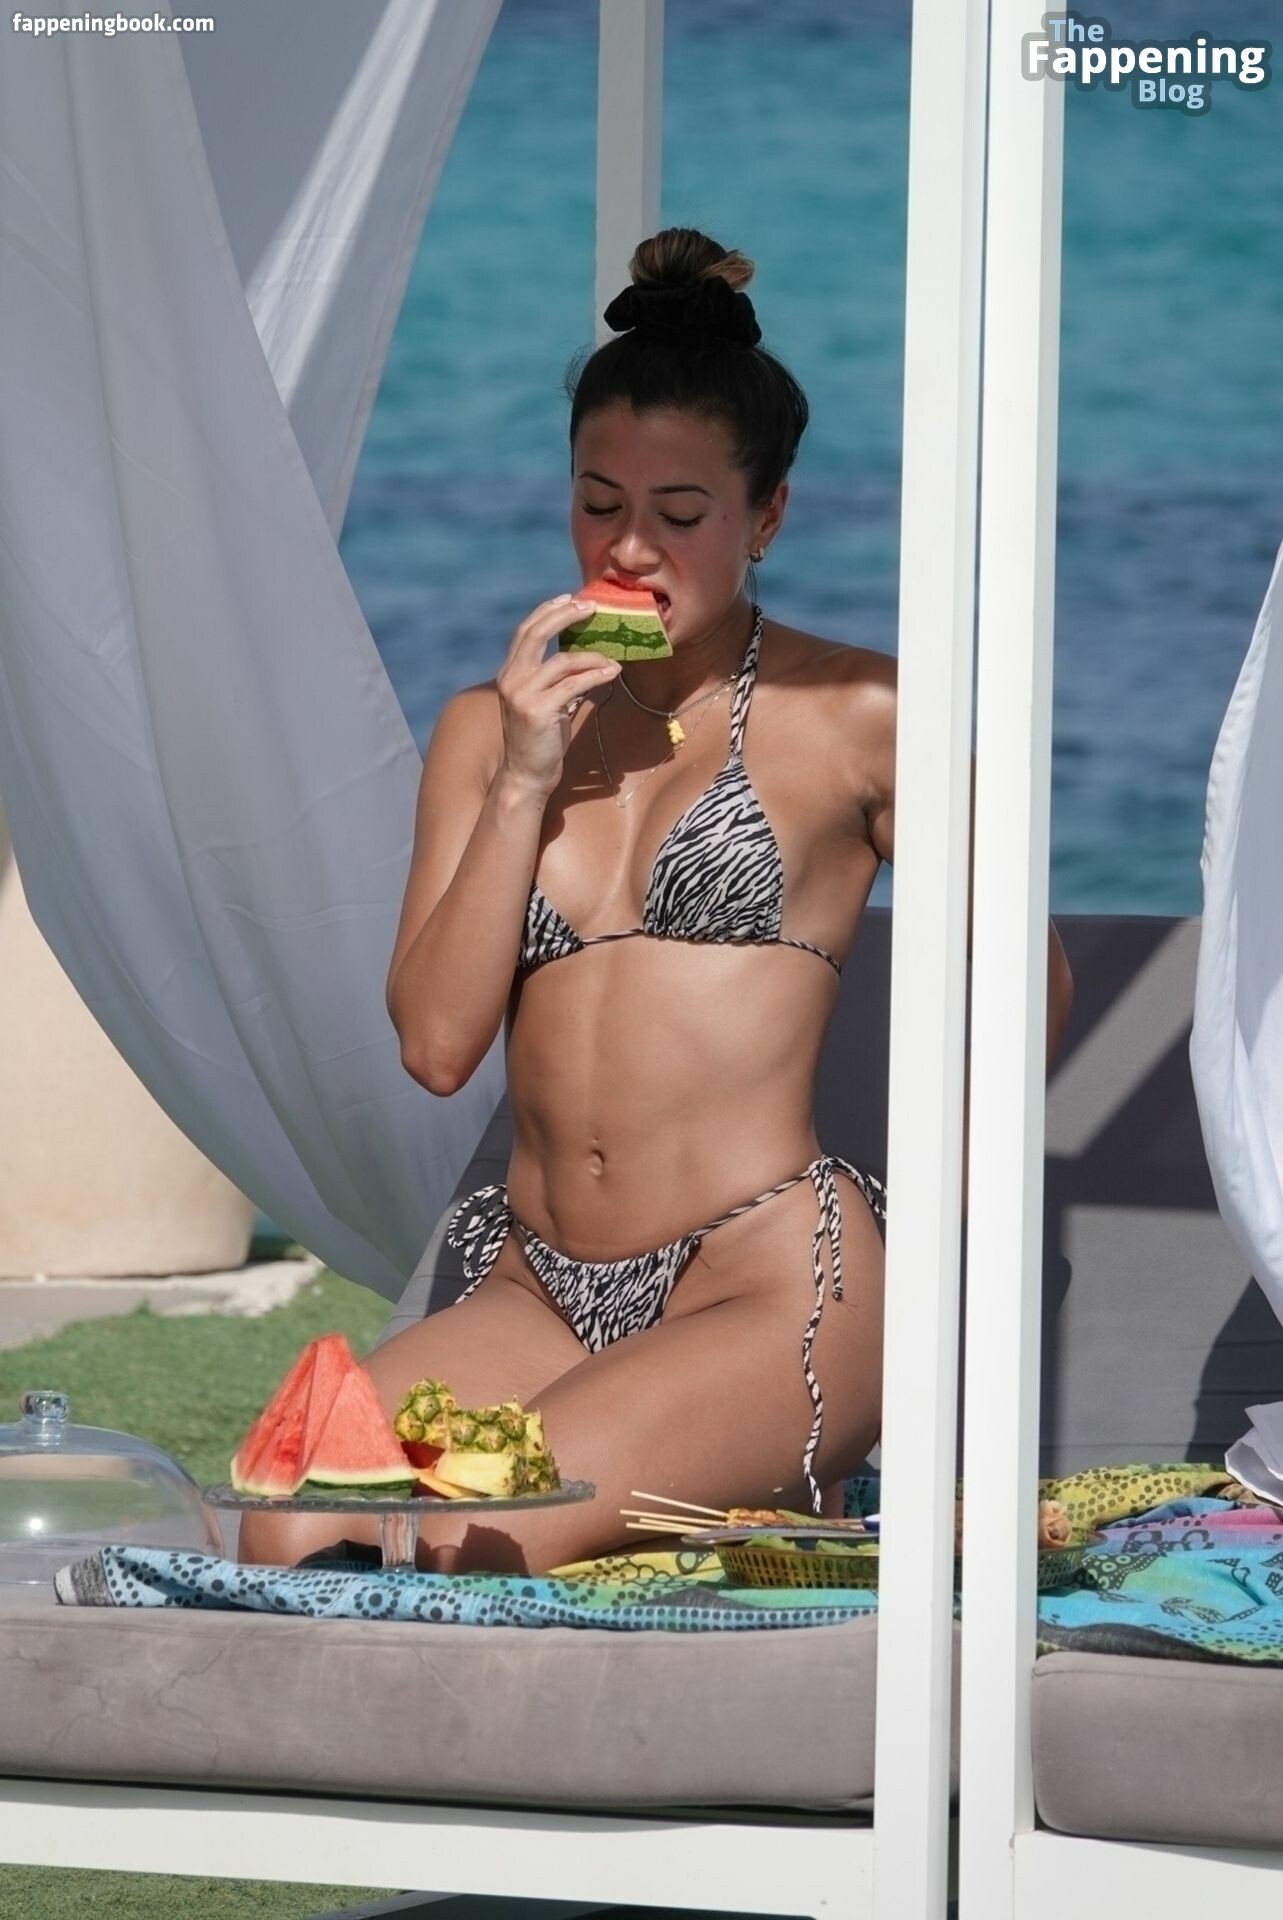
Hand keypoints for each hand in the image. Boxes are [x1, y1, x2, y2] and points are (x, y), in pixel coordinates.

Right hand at [495, 594, 619, 797]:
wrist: (526, 775)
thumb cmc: (540, 740)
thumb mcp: (545, 702)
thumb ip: (556, 678)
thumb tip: (586, 657)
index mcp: (509, 673)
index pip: (525, 631)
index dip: (547, 611)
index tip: (570, 599)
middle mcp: (510, 679)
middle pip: (535, 633)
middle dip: (564, 616)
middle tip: (590, 608)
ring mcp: (522, 695)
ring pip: (562, 661)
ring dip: (593, 656)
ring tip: (613, 658)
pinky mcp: (538, 711)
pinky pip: (574, 684)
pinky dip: (596, 675)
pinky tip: (612, 672)